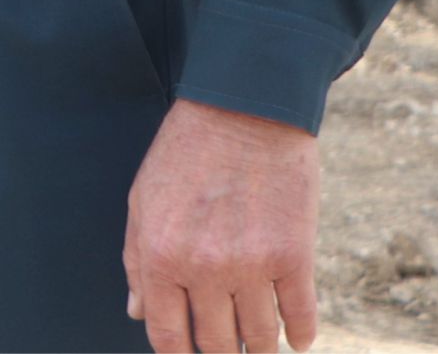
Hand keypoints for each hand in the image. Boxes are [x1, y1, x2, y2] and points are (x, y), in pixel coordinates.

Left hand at [125, 98, 321, 352]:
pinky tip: (297, 338)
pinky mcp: (294, 254)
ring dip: (261, 347)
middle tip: (229, 347)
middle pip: (217, 343)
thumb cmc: (186, 152)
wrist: (243, 108)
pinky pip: (301, 315)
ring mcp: (251, 265)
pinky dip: (300, 333)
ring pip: (260, 337)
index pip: (168, 335)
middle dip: (222, 352)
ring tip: (261, 346)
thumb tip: (136, 313)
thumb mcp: (143, 200)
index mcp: (161, 257)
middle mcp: (204, 268)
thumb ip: (137, 260)